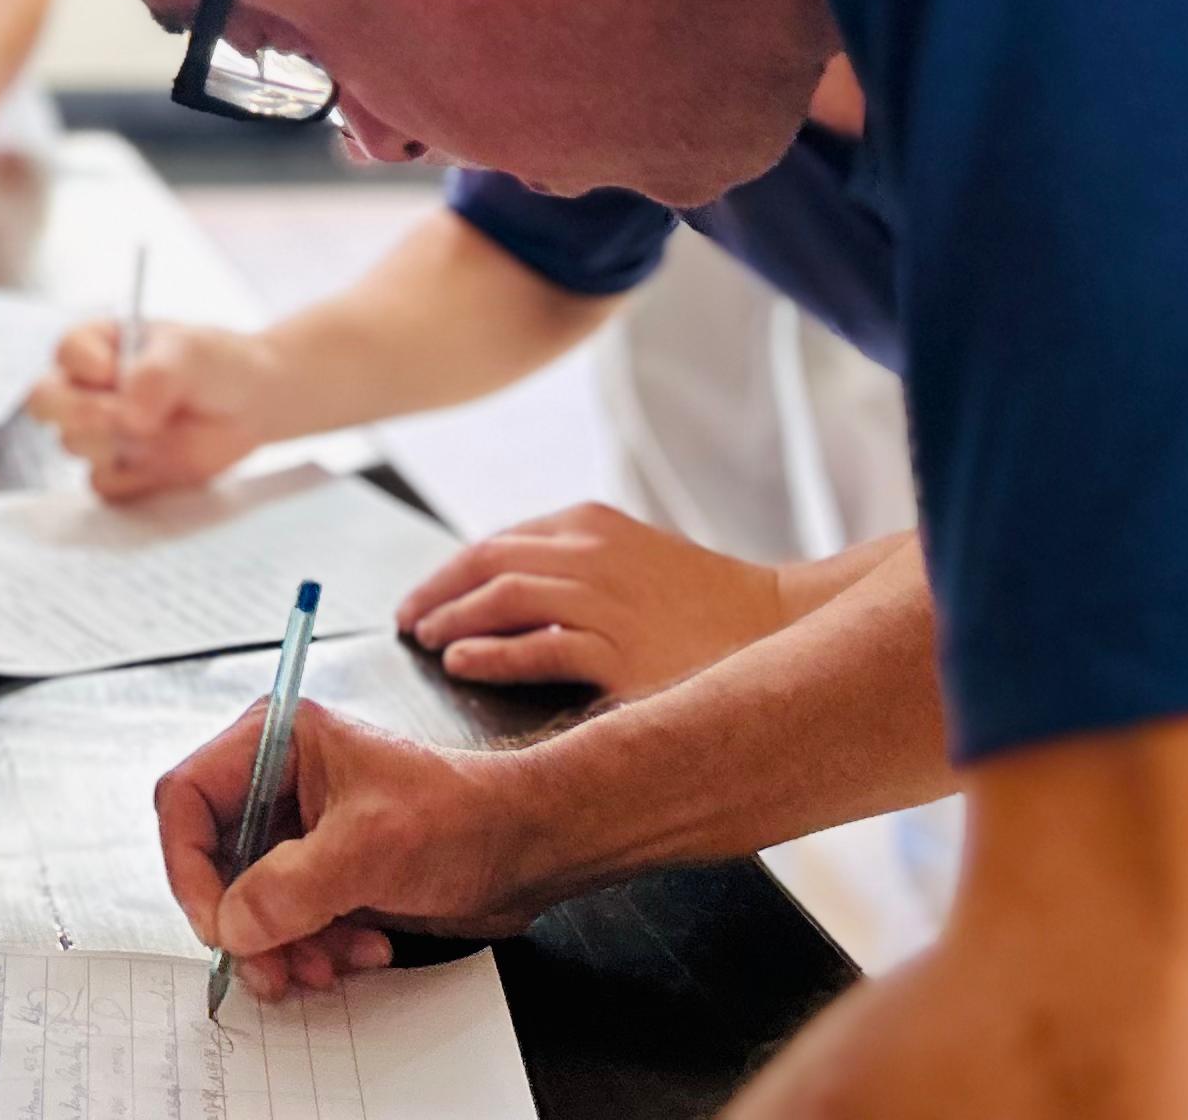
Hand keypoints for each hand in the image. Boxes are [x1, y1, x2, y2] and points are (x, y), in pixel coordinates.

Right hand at [28, 317, 289, 500]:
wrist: (253, 405)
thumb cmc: (218, 364)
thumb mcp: (191, 352)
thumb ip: (155, 375)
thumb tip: (129, 416)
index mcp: (100, 344)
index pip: (66, 351)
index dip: (84, 365)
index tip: (112, 371)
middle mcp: (91, 386)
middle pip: (45, 401)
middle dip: (79, 411)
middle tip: (121, 416)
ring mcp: (103, 430)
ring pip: (73, 443)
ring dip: (112, 442)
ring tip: (158, 430)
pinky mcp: (121, 469)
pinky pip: (102, 483)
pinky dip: (130, 478)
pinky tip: (162, 461)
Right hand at [154, 701, 534, 999]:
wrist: (527, 849)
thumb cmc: (460, 816)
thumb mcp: (370, 848)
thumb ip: (292, 887)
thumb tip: (231, 926)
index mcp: (275, 741)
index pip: (187, 798)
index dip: (190, 866)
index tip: (218, 924)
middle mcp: (278, 782)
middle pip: (214, 860)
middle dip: (245, 922)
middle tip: (271, 968)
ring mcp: (300, 831)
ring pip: (248, 901)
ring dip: (283, 945)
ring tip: (330, 965)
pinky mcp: (324, 872)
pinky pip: (286, 922)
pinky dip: (314, 948)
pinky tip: (363, 948)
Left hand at [395, 501, 790, 699]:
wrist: (780, 628)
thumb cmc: (699, 604)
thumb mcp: (628, 558)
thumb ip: (568, 563)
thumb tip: (491, 588)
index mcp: (587, 524)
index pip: (494, 542)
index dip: (447, 572)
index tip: (421, 600)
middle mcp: (590, 553)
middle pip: (485, 563)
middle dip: (436, 593)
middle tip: (407, 624)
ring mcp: (605, 600)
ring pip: (502, 598)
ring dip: (453, 619)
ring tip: (427, 642)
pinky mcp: (621, 652)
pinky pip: (538, 647)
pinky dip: (492, 654)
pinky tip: (462, 663)